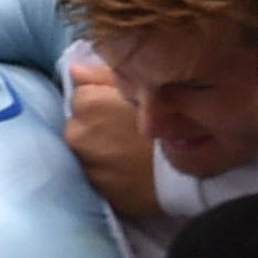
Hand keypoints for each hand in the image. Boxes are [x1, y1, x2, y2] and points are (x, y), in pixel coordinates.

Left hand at [62, 62, 156, 220]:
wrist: (183, 177)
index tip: (123, 106)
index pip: (81, 93)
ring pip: (85, 146)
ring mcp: (82, 162)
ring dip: (99, 145)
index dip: (103, 97)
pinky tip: (127, 166)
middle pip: (79, 121)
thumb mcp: (144, 89)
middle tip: (127, 128)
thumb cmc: (170, 126)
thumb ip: (104, 75)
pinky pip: (94, 170)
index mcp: (87, 103)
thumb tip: (75, 70)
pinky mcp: (92, 187)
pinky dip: (106, 167)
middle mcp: (76, 133)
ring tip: (129, 148)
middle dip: (97, 122)